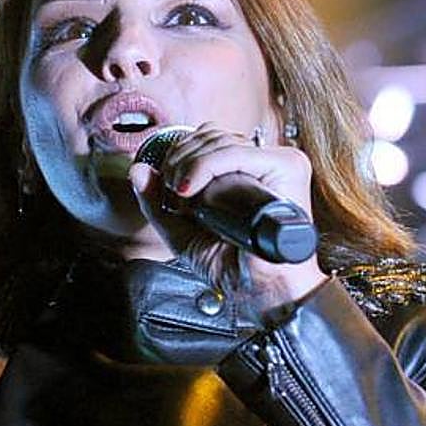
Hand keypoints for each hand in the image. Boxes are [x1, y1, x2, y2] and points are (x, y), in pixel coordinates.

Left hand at [128, 122, 326, 313]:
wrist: (265, 291)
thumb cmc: (237, 268)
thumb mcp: (183, 233)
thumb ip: (157, 203)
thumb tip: (138, 171)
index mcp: (246, 172)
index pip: (208, 139)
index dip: (182, 154)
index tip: (170, 186)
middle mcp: (264, 163)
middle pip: (212, 134)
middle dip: (181, 160)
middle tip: (174, 194)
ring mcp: (278, 163)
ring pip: (220, 141)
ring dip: (188, 166)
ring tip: (184, 197)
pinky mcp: (286, 167)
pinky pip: (235, 153)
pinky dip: (205, 167)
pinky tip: (191, 190)